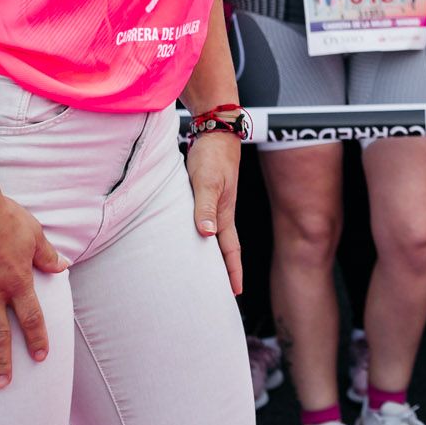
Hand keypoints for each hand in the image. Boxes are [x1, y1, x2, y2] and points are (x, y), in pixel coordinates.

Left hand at [186, 133, 242, 294]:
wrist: (215, 131)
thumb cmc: (212, 156)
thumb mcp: (207, 182)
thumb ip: (205, 208)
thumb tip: (207, 235)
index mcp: (224, 215)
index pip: (230, 250)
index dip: (233, 272)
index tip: (235, 293)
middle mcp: (220, 213)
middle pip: (223, 248)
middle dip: (224, 270)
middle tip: (219, 292)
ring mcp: (213, 204)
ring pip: (212, 236)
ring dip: (212, 255)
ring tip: (204, 272)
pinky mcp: (203, 195)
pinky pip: (202, 223)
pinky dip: (200, 236)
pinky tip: (190, 239)